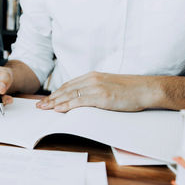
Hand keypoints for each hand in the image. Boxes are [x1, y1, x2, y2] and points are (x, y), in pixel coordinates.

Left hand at [36, 72, 159, 111]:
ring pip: (70, 95)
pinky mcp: (102, 97)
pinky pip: (80, 101)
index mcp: (92, 76)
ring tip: (44, 108)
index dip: (56, 93)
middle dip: (51, 98)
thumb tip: (81, 97)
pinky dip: (67, 105)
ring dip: (55, 102)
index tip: (46, 99)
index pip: (68, 84)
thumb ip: (94, 88)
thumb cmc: (129, 89)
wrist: (146, 88)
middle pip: (66, 89)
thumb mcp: (107, 85)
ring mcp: (96, 87)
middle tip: (39, 105)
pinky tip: (58, 109)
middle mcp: (92, 79)